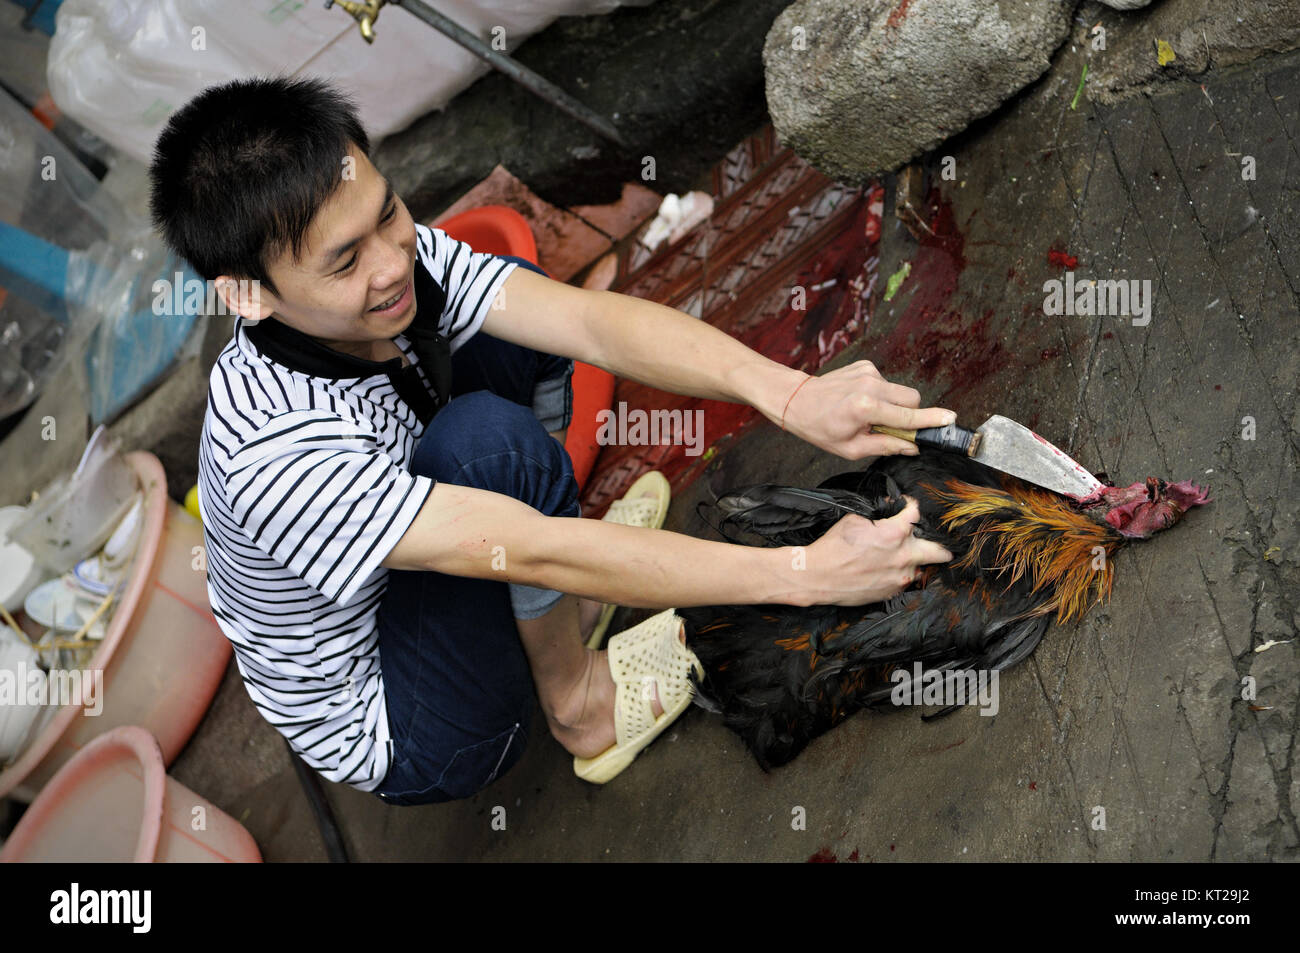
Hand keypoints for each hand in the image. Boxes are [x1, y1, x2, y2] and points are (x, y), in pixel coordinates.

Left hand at [778, 360, 955, 459]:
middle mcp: (870, 386)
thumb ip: (885, 446)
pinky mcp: (866, 365)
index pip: (908, 416)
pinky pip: (887, 383)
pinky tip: (861, 401)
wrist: (797, 399)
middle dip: (909, 415)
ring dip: (893, 406)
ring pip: (901, 391)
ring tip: (869, 415)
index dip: (930, 420)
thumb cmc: (820, 427)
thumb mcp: (850, 448)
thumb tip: (912, 447)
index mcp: (866, 408)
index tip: (949, 419)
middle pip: (912, 399)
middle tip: (888, 427)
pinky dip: (881, 395)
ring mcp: (868, 372)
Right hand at [798, 497, 952, 605]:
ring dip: (915, 562)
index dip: (911, 506)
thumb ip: (878, 514)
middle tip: (939, 544)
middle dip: (941, 546)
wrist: (818, 576)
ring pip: (921, 568)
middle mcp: (904, 557)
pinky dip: (900, 575)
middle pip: (939, 552)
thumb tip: (890, 509)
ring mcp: (900, 578)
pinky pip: (905, 582)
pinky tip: (885, 570)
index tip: (907, 507)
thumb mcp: (854, 519)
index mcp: (895, 534)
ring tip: (901, 558)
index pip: (916, 513)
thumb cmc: (833, 547)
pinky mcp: (892, 592)